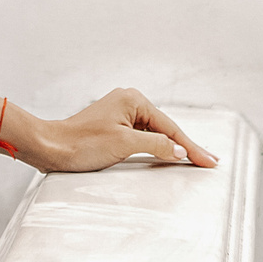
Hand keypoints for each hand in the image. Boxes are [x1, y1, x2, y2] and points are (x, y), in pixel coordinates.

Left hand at [17, 88, 218, 172]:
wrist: (51, 147)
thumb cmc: (82, 143)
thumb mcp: (124, 144)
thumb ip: (156, 145)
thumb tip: (180, 151)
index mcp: (134, 100)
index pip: (171, 128)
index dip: (192, 147)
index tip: (210, 161)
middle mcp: (129, 101)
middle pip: (166, 128)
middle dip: (187, 146)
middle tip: (211, 162)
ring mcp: (121, 113)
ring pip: (155, 133)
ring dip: (174, 147)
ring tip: (196, 159)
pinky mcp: (114, 126)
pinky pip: (143, 136)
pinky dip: (158, 147)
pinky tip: (169, 155)